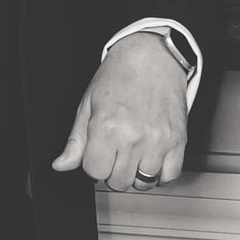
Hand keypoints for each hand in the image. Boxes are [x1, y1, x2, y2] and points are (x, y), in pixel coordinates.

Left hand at [53, 33, 189, 190]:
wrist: (153, 56)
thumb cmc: (120, 75)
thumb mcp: (89, 104)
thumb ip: (76, 139)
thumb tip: (61, 165)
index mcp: (107, 127)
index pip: (94, 171)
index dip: (94, 163)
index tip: (99, 151)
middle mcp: (133, 137)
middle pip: (118, 181)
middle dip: (113, 171)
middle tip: (116, 152)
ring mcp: (158, 140)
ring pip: (143, 183)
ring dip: (136, 174)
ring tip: (134, 154)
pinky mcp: (178, 140)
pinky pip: (169, 176)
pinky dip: (160, 174)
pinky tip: (152, 159)